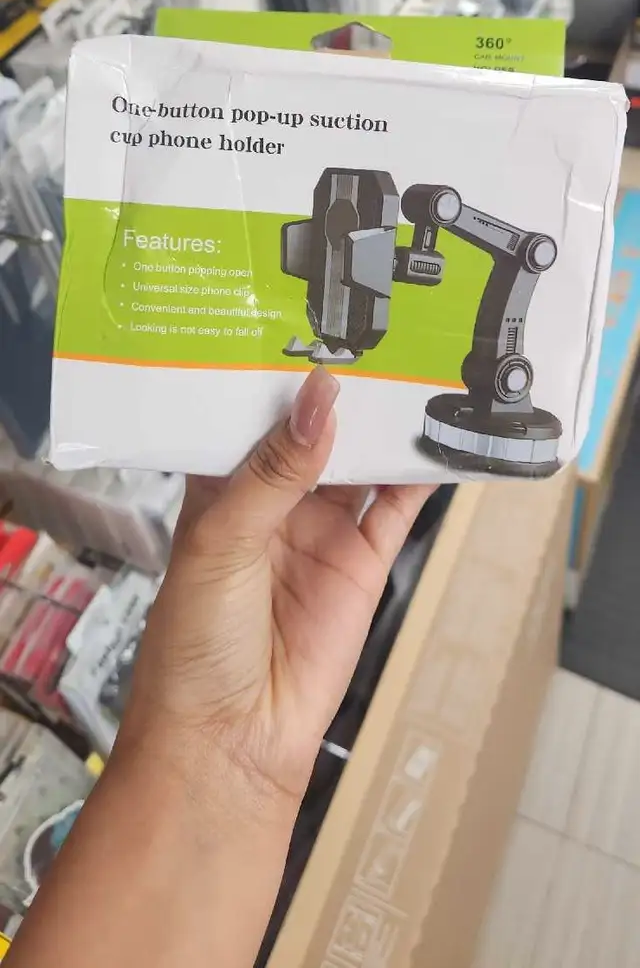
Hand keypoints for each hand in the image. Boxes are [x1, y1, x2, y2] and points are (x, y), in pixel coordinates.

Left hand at [119, 367, 435, 821]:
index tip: (306, 320)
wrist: (229, 743)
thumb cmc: (193, 647)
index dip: (278, 372)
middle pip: (314, 430)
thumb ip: (274, 469)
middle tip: (374, 334)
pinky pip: (398, 506)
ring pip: (359, 461)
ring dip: (384, 423)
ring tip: (414, 369)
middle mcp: (271, 501)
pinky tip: (440, 437)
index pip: (252, 413)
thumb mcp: (223, 541)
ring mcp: (319, 531)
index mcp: (220, 487)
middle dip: (342, 389)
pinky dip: (422, 474)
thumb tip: (317, 398)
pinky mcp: (362, 563)